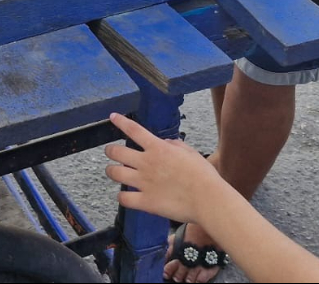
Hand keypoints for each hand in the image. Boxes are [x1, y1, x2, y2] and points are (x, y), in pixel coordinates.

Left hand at [104, 114, 226, 226]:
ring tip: (114, 172)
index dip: (121, 122)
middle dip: (110, 150)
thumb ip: (174, 145)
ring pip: (114, 173)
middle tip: (111, 152)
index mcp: (158, 148)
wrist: (208, 200)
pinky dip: (122, 196)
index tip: (113, 117)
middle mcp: (147, 163)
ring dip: (111, 171)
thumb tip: (164, 143)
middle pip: (116, 152)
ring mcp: (144, 183)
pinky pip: (123, 198)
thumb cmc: (203, 175)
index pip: (134, 130)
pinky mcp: (145, 202)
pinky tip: (125, 195)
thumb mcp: (190, 152)